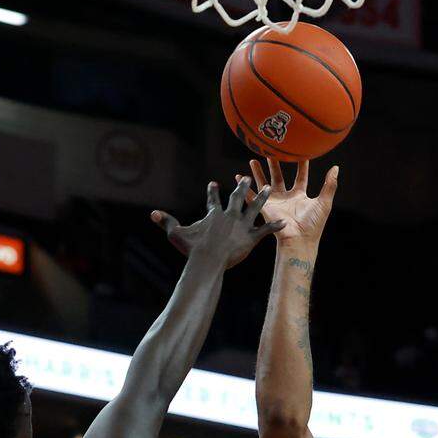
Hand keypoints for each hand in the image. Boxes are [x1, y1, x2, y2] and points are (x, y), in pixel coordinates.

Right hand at [151, 178, 283, 269]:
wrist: (208, 259)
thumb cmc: (192, 249)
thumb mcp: (177, 234)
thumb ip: (166, 222)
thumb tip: (152, 213)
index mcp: (214, 214)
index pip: (213, 200)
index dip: (213, 192)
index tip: (213, 184)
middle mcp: (230, 215)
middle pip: (238, 197)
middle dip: (242, 186)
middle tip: (246, 178)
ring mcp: (242, 226)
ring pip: (255, 208)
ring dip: (262, 198)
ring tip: (269, 188)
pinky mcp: (251, 238)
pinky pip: (265, 231)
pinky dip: (274, 227)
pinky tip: (285, 223)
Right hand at [247, 158, 338, 248]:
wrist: (299, 240)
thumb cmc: (313, 224)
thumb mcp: (324, 202)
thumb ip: (329, 185)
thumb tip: (336, 168)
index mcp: (300, 196)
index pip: (300, 176)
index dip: (300, 164)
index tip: (299, 151)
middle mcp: (286, 198)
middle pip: (279, 176)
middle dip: (274, 164)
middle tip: (270, 150)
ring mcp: (274, 203)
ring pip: (264, 183)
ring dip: (258, 172)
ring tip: (253, 159)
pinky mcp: (264, 208)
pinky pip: (252, 196)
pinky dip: (245, 187)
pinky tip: (238, 176)